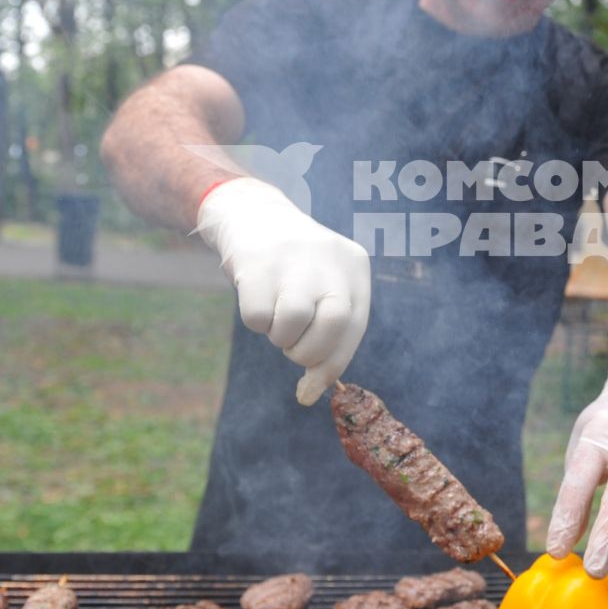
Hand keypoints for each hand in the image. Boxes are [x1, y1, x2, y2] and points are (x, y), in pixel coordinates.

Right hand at [196, 177, 369, 405]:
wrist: (253, 215)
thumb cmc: (294, 269)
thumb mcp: (322, 288)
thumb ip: (326, 336)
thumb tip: (311, 394)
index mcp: (354, 267)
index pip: (354, 326)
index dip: (333, 364)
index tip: (311, 388)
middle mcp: (330, 260)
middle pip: (333, 323)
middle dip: (308, 351)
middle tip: (292, 347)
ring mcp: (293, 259)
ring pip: (293, 321)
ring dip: (280, 337)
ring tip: (276, 319)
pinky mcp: (257, 263)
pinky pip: (258, 318)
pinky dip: (255, 322)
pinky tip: (256, 297)